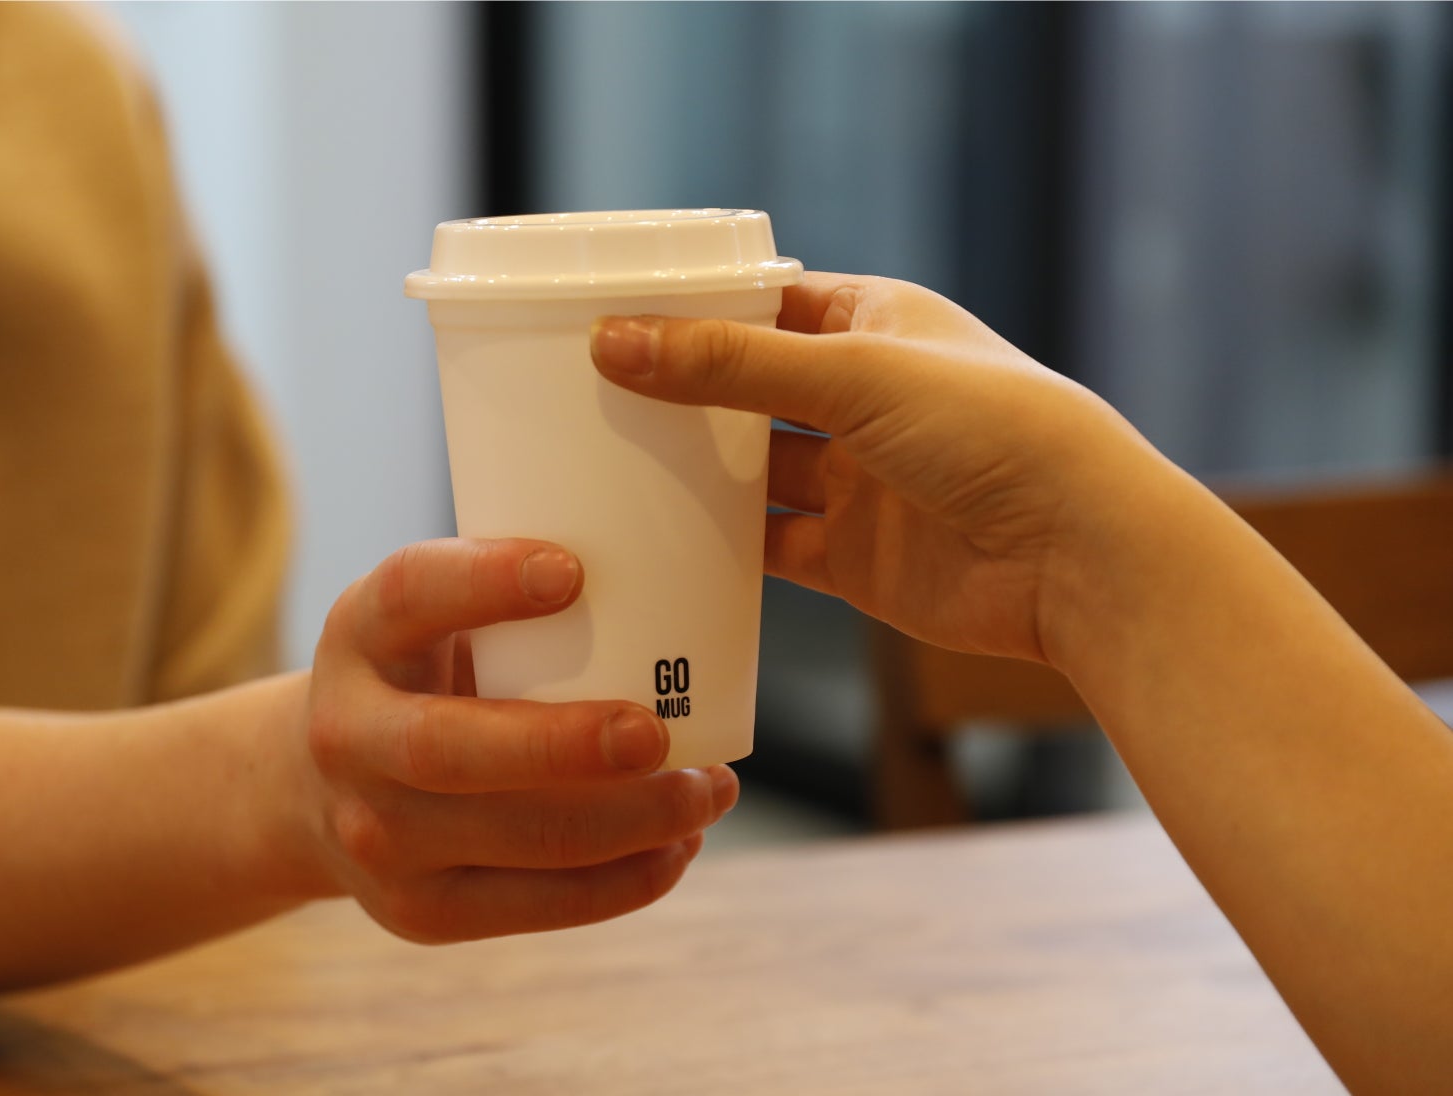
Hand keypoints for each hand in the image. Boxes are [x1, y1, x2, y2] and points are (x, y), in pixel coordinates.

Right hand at [293, 538, 737, 942]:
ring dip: (636, 821)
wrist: (317, 790)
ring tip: (709, 791)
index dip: (485, 581)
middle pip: (452, 750)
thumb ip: (506, 601)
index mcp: (359, 636)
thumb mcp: (426, 620)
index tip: (572, 571)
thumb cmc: (419, 677)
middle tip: (660, 732)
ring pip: (521, 840)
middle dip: (567, 746)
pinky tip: (678, 846)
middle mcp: (349, 739)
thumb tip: (674, 572)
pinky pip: (540, 906)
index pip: (410, 595)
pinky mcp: (420, 912)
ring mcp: (377, 837)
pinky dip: (627, 880)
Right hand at [591, 273, 1177, 666]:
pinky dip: (718, 550)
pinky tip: (656, 543)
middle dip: (678, 395)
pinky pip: (768, 549)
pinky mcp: (854, 556)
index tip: (610, 318)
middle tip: (584, 393)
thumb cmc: (995, 432)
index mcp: (877, 325)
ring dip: (691, 473)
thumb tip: (615, 341)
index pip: (767, 307)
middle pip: (747, 391)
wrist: (1079, 556)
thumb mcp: (853, 374)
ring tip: (600, 464)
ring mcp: (859, 481)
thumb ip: (730, 366)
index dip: (695, 311)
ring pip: (751, 472)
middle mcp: (866, 400)